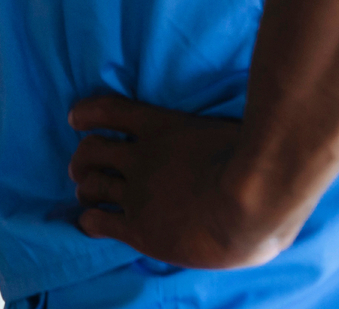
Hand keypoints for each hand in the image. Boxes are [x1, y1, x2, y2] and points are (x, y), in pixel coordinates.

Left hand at [68, 94, 306, 268]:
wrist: (253, 203)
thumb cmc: (263, 168)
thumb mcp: (240, 135)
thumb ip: (230, 134)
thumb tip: (248, 137)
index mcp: (163, 127)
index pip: (109, 109)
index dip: (87, 113)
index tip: (76, 119)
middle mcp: (141, 157)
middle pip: (91, 151)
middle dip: (83, 160)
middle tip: (82, 169)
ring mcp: (139, 193)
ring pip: (91, 184)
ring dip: (85, 188)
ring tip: (86, 194)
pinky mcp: (141, 228)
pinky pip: (100, 221)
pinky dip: (88, 220)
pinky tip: (88, 221)